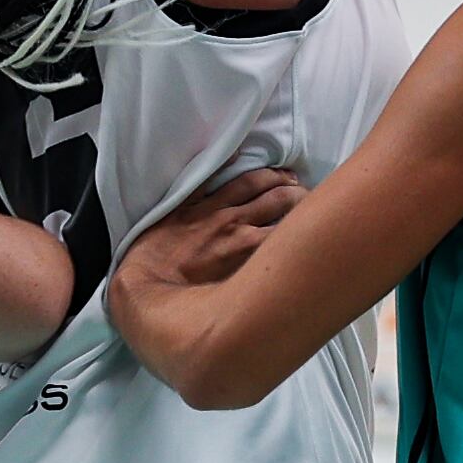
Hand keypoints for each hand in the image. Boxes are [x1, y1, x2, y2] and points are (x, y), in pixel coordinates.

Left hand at [107, 166, 304, 316]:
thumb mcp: (231, 302)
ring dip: (274, 177)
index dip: (309, 222)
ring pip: (253, 183)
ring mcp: (213, 210)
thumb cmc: (185, 305)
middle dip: (299, 194)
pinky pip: (211, 177)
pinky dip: (228, 164)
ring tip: (288, 176)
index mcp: (252, 249)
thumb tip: (277, 292)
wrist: (142, 288)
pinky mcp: (188, 205)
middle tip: (309, 196)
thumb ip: (257, 287)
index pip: (292, 228)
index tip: (319, 221)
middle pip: (280, 199)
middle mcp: (239, 225)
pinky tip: (239, 156)